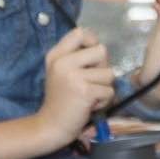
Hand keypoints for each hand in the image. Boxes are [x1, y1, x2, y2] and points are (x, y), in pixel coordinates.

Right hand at [37, 27, 114, 147]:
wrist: (51, 126)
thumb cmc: (61, 99)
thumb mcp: (60, 71)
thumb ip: (76, 57)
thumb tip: (100, 48)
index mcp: (56, 55)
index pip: (80, 32)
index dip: (93, 41)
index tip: (92, 57)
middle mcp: (62, 62)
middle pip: (101, 51)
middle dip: (103, 68)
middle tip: (91, 82)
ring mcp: (73, 76)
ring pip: (109, 73)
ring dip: (104, 87)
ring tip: (89, 95)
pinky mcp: (84, 91)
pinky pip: (109, 91)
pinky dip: (104, 101)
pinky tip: (90, 105)